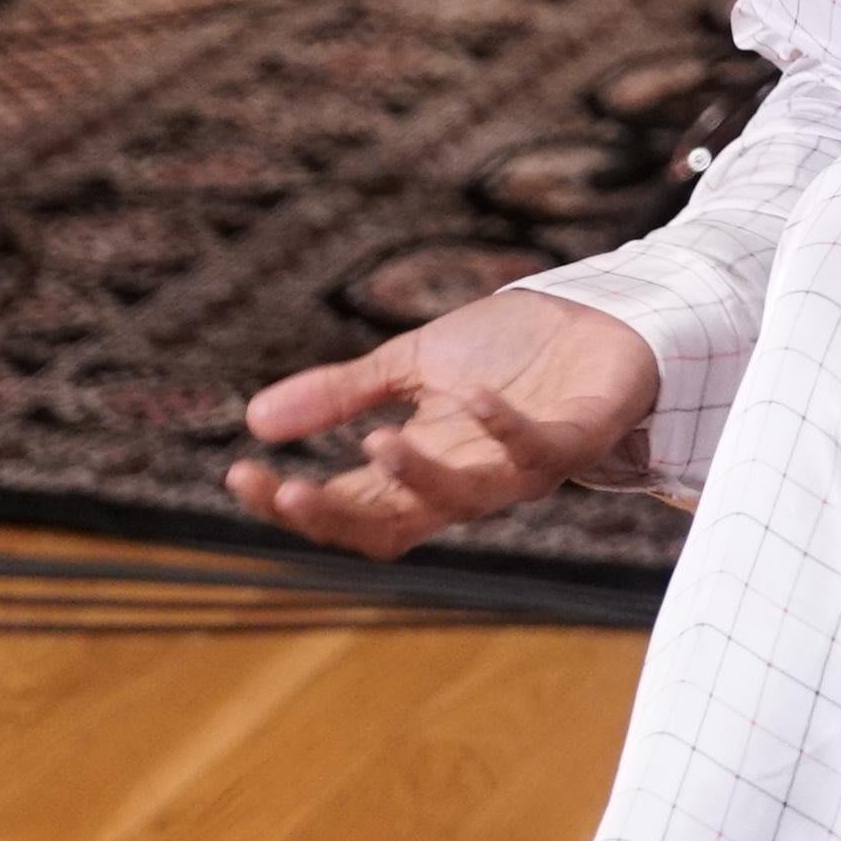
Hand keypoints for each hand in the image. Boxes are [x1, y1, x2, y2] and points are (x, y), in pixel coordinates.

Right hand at [225, 289, 661, 560]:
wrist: (600, 316)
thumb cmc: (510, 350)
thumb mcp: (409, 363)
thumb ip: (342, 393)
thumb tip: (253, 420)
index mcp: (424, 467)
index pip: (348, 506)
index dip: (294, 503)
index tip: (240, 474)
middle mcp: (469, 481)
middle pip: (392, 524)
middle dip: (337, 515)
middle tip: (287, 488)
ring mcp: (522, 466)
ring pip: (463, 499)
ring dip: (418, 477)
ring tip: (375, 441)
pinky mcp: (574, 437)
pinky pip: (536, 448)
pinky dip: (503, 426)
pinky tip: (470, 396)